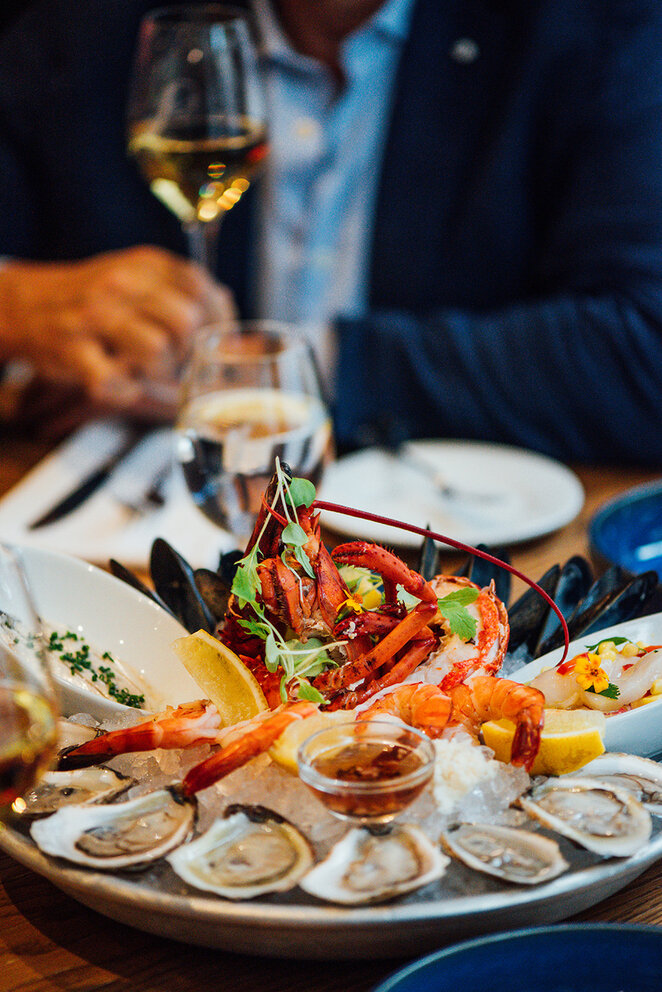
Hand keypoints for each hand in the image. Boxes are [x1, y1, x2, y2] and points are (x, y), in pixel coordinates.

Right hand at [0, 245, 235, 413]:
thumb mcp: (134, 276)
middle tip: (182, 364)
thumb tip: (226, 306)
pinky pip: (113, 380)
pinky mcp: (72, 350)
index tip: (219, 342)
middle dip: (191, 352)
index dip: (220, 320)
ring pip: (157, 349)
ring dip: (162, 373)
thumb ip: (178, 288)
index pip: (202, 287)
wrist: (23, 304)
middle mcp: (121, 285)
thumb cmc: (89, 297)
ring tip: (151, 374)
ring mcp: (95, 317)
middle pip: (186, 321)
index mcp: (144, 265)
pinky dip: (124, 392)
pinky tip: (122, 385)